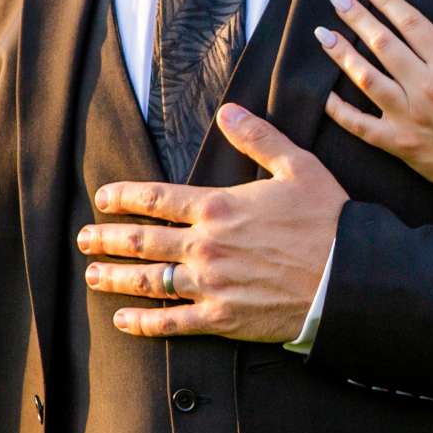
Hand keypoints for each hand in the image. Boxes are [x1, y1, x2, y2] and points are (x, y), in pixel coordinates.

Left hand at [75, 104, 347, 340]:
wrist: (349, 277)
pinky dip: (143, 323)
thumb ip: (259, 137)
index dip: (123, 197)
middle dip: (106, 238)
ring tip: (92, 275)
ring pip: (148, 281)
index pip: (156, 198)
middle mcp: (205, 245)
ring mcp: (210, 284)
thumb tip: (229, 109)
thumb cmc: (328, 220)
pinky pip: (172, 323)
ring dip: (115, 277)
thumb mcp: (298, 167)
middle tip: (83, 238)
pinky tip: (122, 320)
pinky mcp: (222, 318)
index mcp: (219, 206)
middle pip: (141, 240)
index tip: (102, 198)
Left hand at [315, 0, 432, 212]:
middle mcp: (424, 88)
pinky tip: (323, 94)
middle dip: (357, 17)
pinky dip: (339, 110)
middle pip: (383, 44)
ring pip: (366, 78)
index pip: (411, 23)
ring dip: (342, 54)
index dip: (387, 0)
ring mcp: (407, 117)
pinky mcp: (397, 144)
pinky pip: (360, 125)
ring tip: (323, 34)